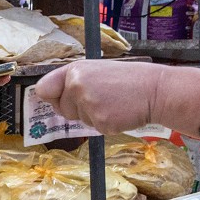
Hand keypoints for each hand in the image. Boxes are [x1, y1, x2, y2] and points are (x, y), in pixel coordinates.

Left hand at [34, 60, 172, 133]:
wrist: (156, 90)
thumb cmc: (128, 79)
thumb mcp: (97, 70)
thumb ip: (74, 81)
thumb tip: (47, 94)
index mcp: (75, 71)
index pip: (44, 88)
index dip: (51, 96)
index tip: (58, 98)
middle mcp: (77, 86)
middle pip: (62, 109)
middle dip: (77, 109)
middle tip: (101, 98)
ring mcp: (89, 105)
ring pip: (79, 120)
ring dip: (93, 116)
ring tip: (113, 102)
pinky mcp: (101, 122)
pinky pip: (95, 128)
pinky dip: (107, 124)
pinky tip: (120, 112)